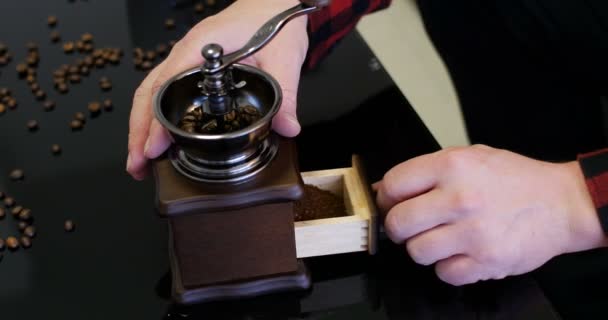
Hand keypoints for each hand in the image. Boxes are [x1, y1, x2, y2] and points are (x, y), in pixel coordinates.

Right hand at [127, 0, 307, 179]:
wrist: (273, 2)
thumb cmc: (273, 20)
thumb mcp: (284, 59)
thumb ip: (286, 95)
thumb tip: (287, 127)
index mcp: (202, 47)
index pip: (167, 86)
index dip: (156, 121)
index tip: (153, 149)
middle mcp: (186, 53)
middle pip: (149, 93)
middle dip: (138, 132)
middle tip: (139, 166)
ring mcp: (186, 59)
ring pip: (152, 93)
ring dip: (142, 127)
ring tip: (142, 161)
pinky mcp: (192, 66)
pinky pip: (165, 91)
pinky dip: (155, 116)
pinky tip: (160, 138)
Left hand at [375, 145, 606, 284]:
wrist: (561, 203)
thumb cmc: (514, 180)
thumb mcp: (470, 157)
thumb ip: (427, 171)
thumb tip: (384, 188)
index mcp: (452, 166)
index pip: (393, 185)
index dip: (386, 197)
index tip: (390, 204)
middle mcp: (460, 198)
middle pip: (398, 223)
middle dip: (399, 227)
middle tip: (411, 225)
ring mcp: (473, 232)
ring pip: (417, 252)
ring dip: (423, 248)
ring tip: (441, 238)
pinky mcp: (486, 261)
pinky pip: (444, 273)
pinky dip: (448, 266)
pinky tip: (460, 252)